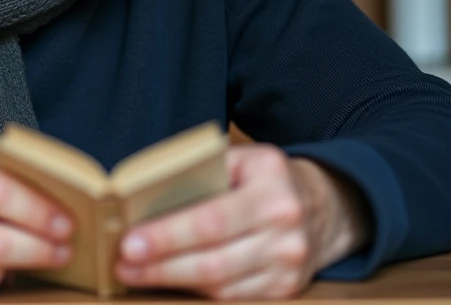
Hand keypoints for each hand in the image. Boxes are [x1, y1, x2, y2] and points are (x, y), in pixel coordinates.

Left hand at [115, 144, 370, 299]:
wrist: (328, 206)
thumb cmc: (268, 178)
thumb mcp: (244, 159)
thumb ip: (202, 172)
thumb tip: (144, 197)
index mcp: (272, 189)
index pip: (210, 220)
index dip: (167, 236)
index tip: (128, 243)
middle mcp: (285, 231)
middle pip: (213, 261)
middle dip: (160, 266)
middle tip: (122, 264)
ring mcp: (289, 266)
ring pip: (221, 286)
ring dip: (171, 282)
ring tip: (134, 274)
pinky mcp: (285, 290)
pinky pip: (233, 298)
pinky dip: (197, 294)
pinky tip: (169, 283)